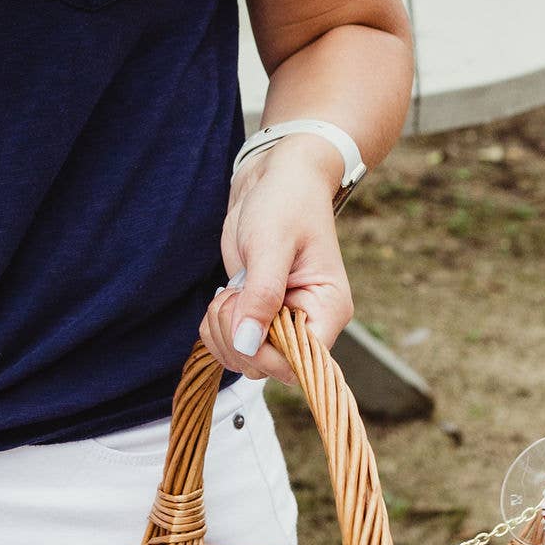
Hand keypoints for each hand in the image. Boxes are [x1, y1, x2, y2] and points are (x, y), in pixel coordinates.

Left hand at [200, 140, 353, 374]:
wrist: (276, 177)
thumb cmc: (286, 201)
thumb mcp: (271, 244)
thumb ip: (261, 295)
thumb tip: (248, 343)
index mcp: (327, 309)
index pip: (303, 363)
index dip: (267, 355)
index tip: (244, 323)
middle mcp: (308, 321)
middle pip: (269, 367)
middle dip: (237, 339)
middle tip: (230, 297)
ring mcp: (281, 320)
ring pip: (246, 358)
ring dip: (223, 333)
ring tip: (227, 293)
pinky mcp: (257, 313)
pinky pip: (232, 343)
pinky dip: (216, 328)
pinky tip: (222, 298)